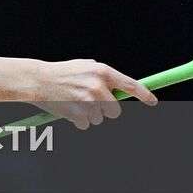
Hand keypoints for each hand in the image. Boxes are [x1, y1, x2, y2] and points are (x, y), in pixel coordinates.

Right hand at [41, 58, 158, 130]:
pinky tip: (68, 108)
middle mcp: (99, 87)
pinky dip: (78, 120)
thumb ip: (103, 76)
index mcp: (102, 71)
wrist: (39, 80)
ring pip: (99, 119)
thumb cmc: (63, 73)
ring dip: (89, 114)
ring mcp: (90, 103)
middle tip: (91, 101)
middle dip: (106, 110)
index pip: (130, 85)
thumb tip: (121, 89)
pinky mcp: (80, 115)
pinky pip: (86, 125)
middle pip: (115, 111)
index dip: (144, 94)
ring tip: (74, 101)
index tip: (153, 101)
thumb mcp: (85, 67)